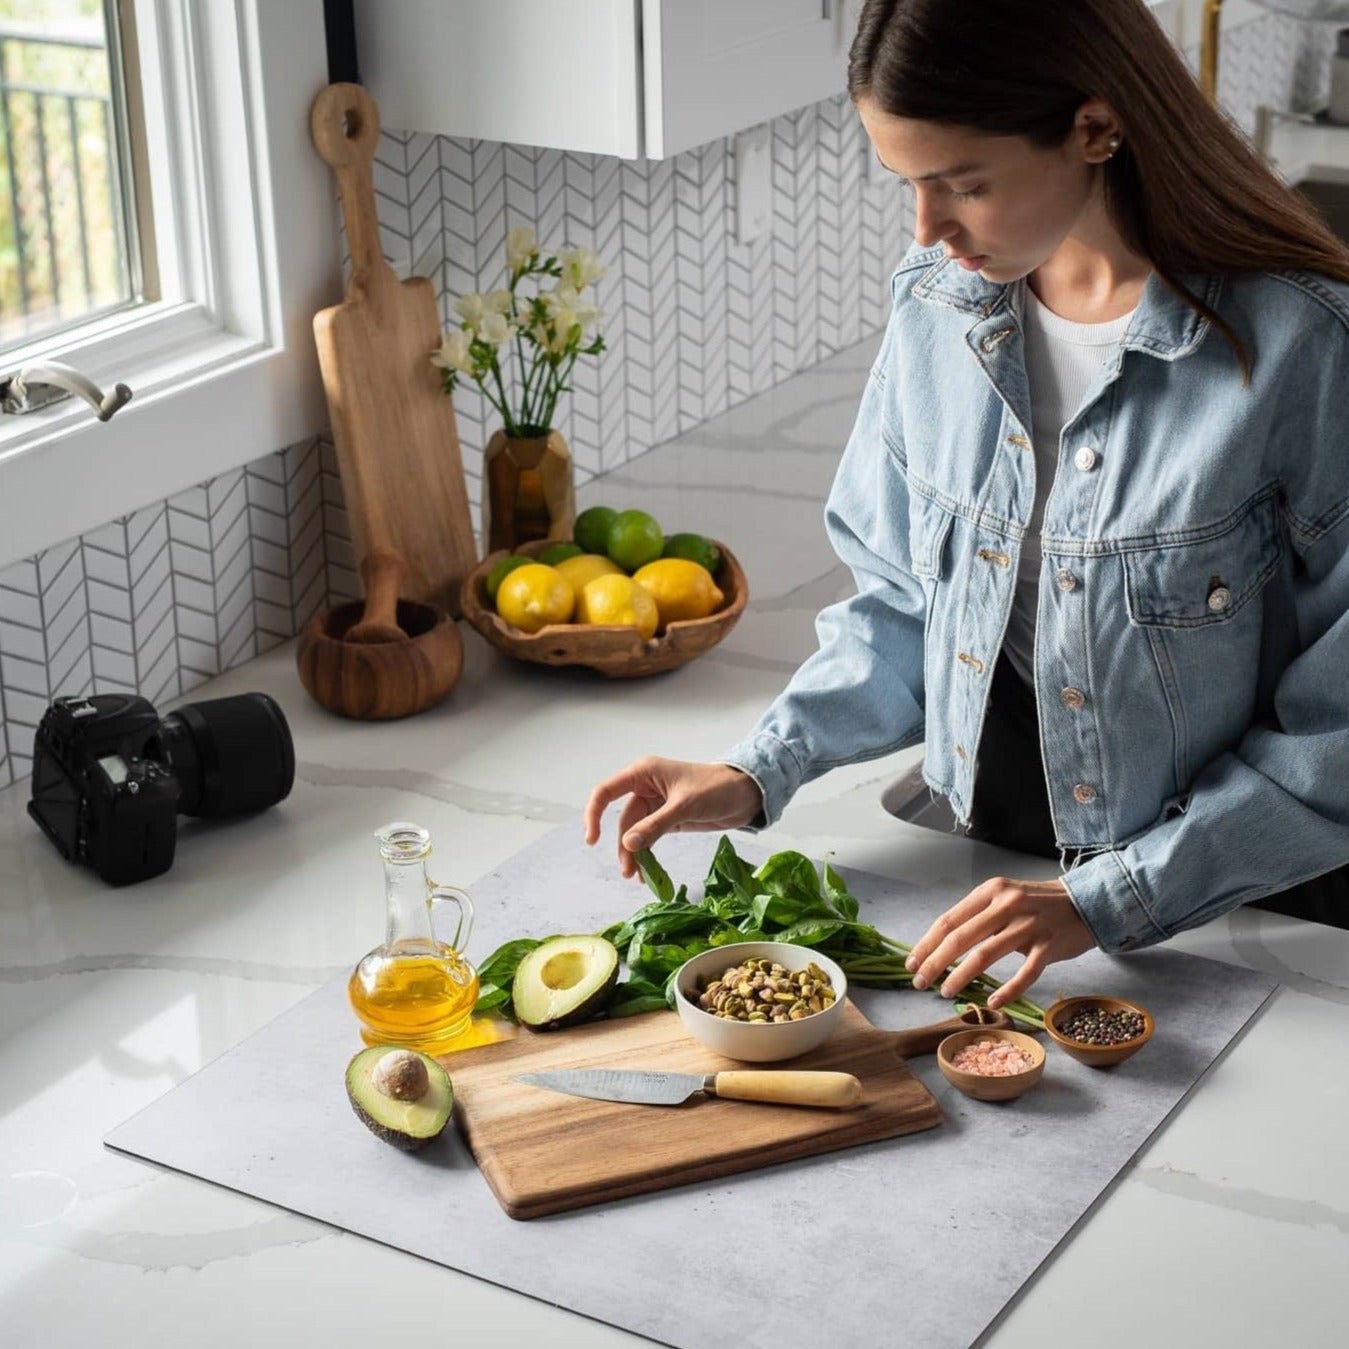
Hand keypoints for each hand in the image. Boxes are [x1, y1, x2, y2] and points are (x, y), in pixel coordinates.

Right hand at [584, 757, 763, 878]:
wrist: (747, 794)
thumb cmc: (717, 788)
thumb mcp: (685, 806)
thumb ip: (656, 825)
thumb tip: (628, 845)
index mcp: (643, 773)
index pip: (606, 792)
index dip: (594, 814)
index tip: (592, 840)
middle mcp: (645, 787)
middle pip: (622, 819)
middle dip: (624, 846)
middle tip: (630, 873)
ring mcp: (656, 803)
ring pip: (635, 831)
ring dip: (635, 853)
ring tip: (638, 877)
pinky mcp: (667, 818)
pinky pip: (648, 837)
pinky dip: (647, 853)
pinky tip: (647, 871)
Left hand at [904, 876, 1095, 1008]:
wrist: (1088, 902)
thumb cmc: (1038, 904)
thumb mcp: (1004, 898)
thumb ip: (978, 916)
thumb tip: (941, 945)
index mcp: (990, 891)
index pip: (949, 920)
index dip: (926, 944)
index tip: (911, 963)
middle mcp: (1007, 904)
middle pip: (960, 937)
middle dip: (934, 963)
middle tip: (919, 983)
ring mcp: (1029, 924)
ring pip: (985, 955)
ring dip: (960, 976)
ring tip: (945, 992)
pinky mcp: (1050, 945)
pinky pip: (1024, 974)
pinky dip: (1006, 991)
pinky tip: (991, 1003)